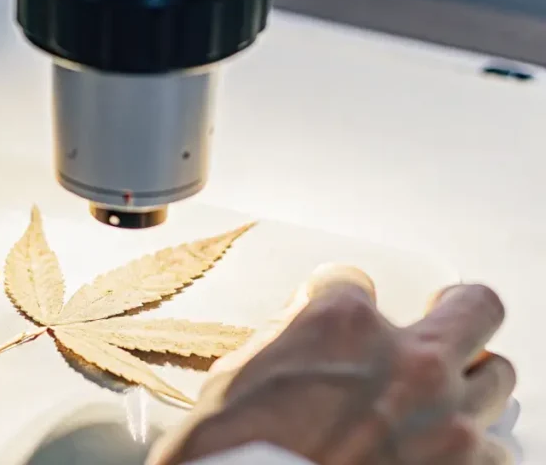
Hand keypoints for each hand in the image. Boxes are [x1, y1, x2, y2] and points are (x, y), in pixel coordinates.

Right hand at [158, 267, 515, 464]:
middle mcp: (406, 358)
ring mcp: (445, 414)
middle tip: (445, 324)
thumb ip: (284, 342)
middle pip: (472, 308)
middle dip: (458, 313)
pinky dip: (473, 450)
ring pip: (497, 376)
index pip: (360, 285)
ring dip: (467, 386)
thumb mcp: (237, 376)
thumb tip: (299, 341)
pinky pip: (497, 447)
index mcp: (342, 323)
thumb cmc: (236, 451)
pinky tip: (442, 454)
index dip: (349, 312)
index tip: (348, 329)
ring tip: (441, 404)